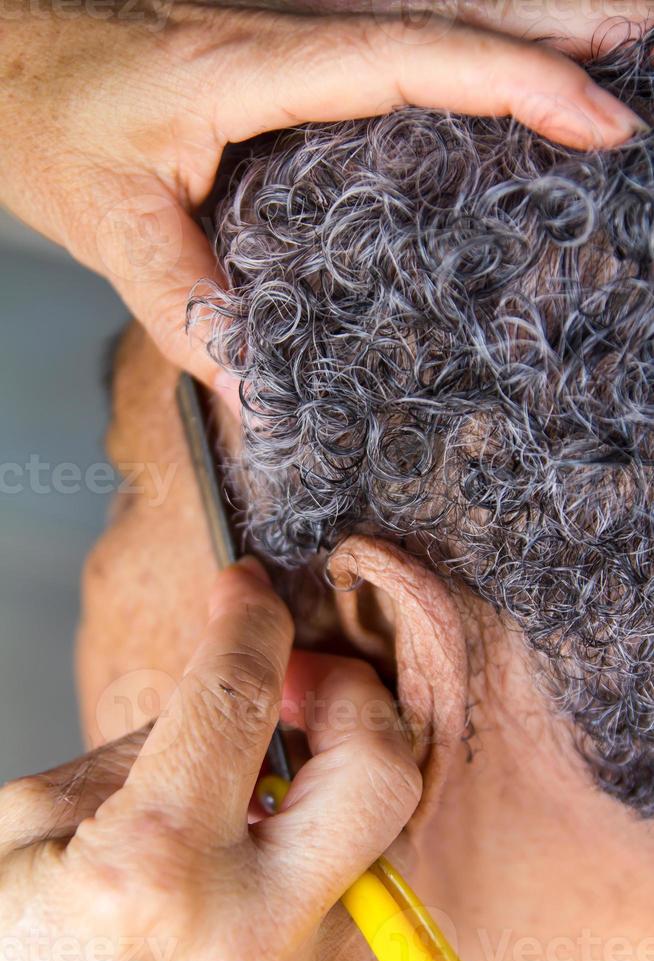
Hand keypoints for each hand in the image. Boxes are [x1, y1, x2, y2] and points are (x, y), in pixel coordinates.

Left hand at [0, 0, 645, 386]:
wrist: (8, 63)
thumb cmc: (52, 125)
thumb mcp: (114, 226)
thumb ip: (188, 308)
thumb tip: (260, 397)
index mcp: (255, 66)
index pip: (410, 59)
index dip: (512, 82)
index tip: (594, 118)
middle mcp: (290, 29)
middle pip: (450, 6)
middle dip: (559, 20)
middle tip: (644, 37)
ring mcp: (297, 32)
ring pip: (435, 8)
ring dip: (531, 17)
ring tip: (618, 39)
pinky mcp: (295, 54)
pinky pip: (402, 37)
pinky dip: (473, 46)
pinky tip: (514, 63)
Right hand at [0, 558, 419, 960]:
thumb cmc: (11, 959)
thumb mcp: (30, 830)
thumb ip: (138, 750)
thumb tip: (226, 688)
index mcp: (153, 875)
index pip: (239, 697)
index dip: (250, 619)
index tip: (248, 589)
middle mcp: (251, 936)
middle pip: (375, 767)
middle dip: (346, 688)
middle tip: (295, 673)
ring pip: (391, 828)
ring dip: (347, 762)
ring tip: (286, 751)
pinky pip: (365, 885)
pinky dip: (336, 830)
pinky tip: (280, 825)